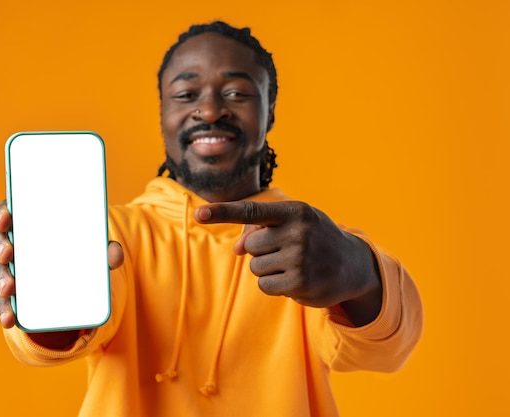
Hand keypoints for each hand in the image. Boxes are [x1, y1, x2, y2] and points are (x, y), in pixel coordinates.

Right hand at [0, 201, 123, 345]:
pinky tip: (10, 318)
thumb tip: (115, 253)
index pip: (1, 210)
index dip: (0, 212)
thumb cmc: (71, 251)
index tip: (7, 219)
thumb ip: (102, 250)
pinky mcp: (1, 289)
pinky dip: (3, 308)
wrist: (65, 279)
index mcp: (21, 220)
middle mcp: (3, 239)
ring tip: (10, 289)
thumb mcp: (87, 249)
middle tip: (8, 254)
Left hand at [195, 200, 381, 325]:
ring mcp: (300, 259)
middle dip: (262, 250)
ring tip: (295, 264)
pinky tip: (296, 279)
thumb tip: (237, 249)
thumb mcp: (293, 223)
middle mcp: (298, 233)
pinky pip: (264, 286)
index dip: (222, 212)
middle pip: (251, 245)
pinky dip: (274, 284)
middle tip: (287, 249)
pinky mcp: (300, 284)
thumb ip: (260, 228)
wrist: (353, 265)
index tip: (199, 214)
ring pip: (256, 267)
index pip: (251, 211)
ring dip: (269, 268)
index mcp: (295, 211)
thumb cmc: (314, 237)